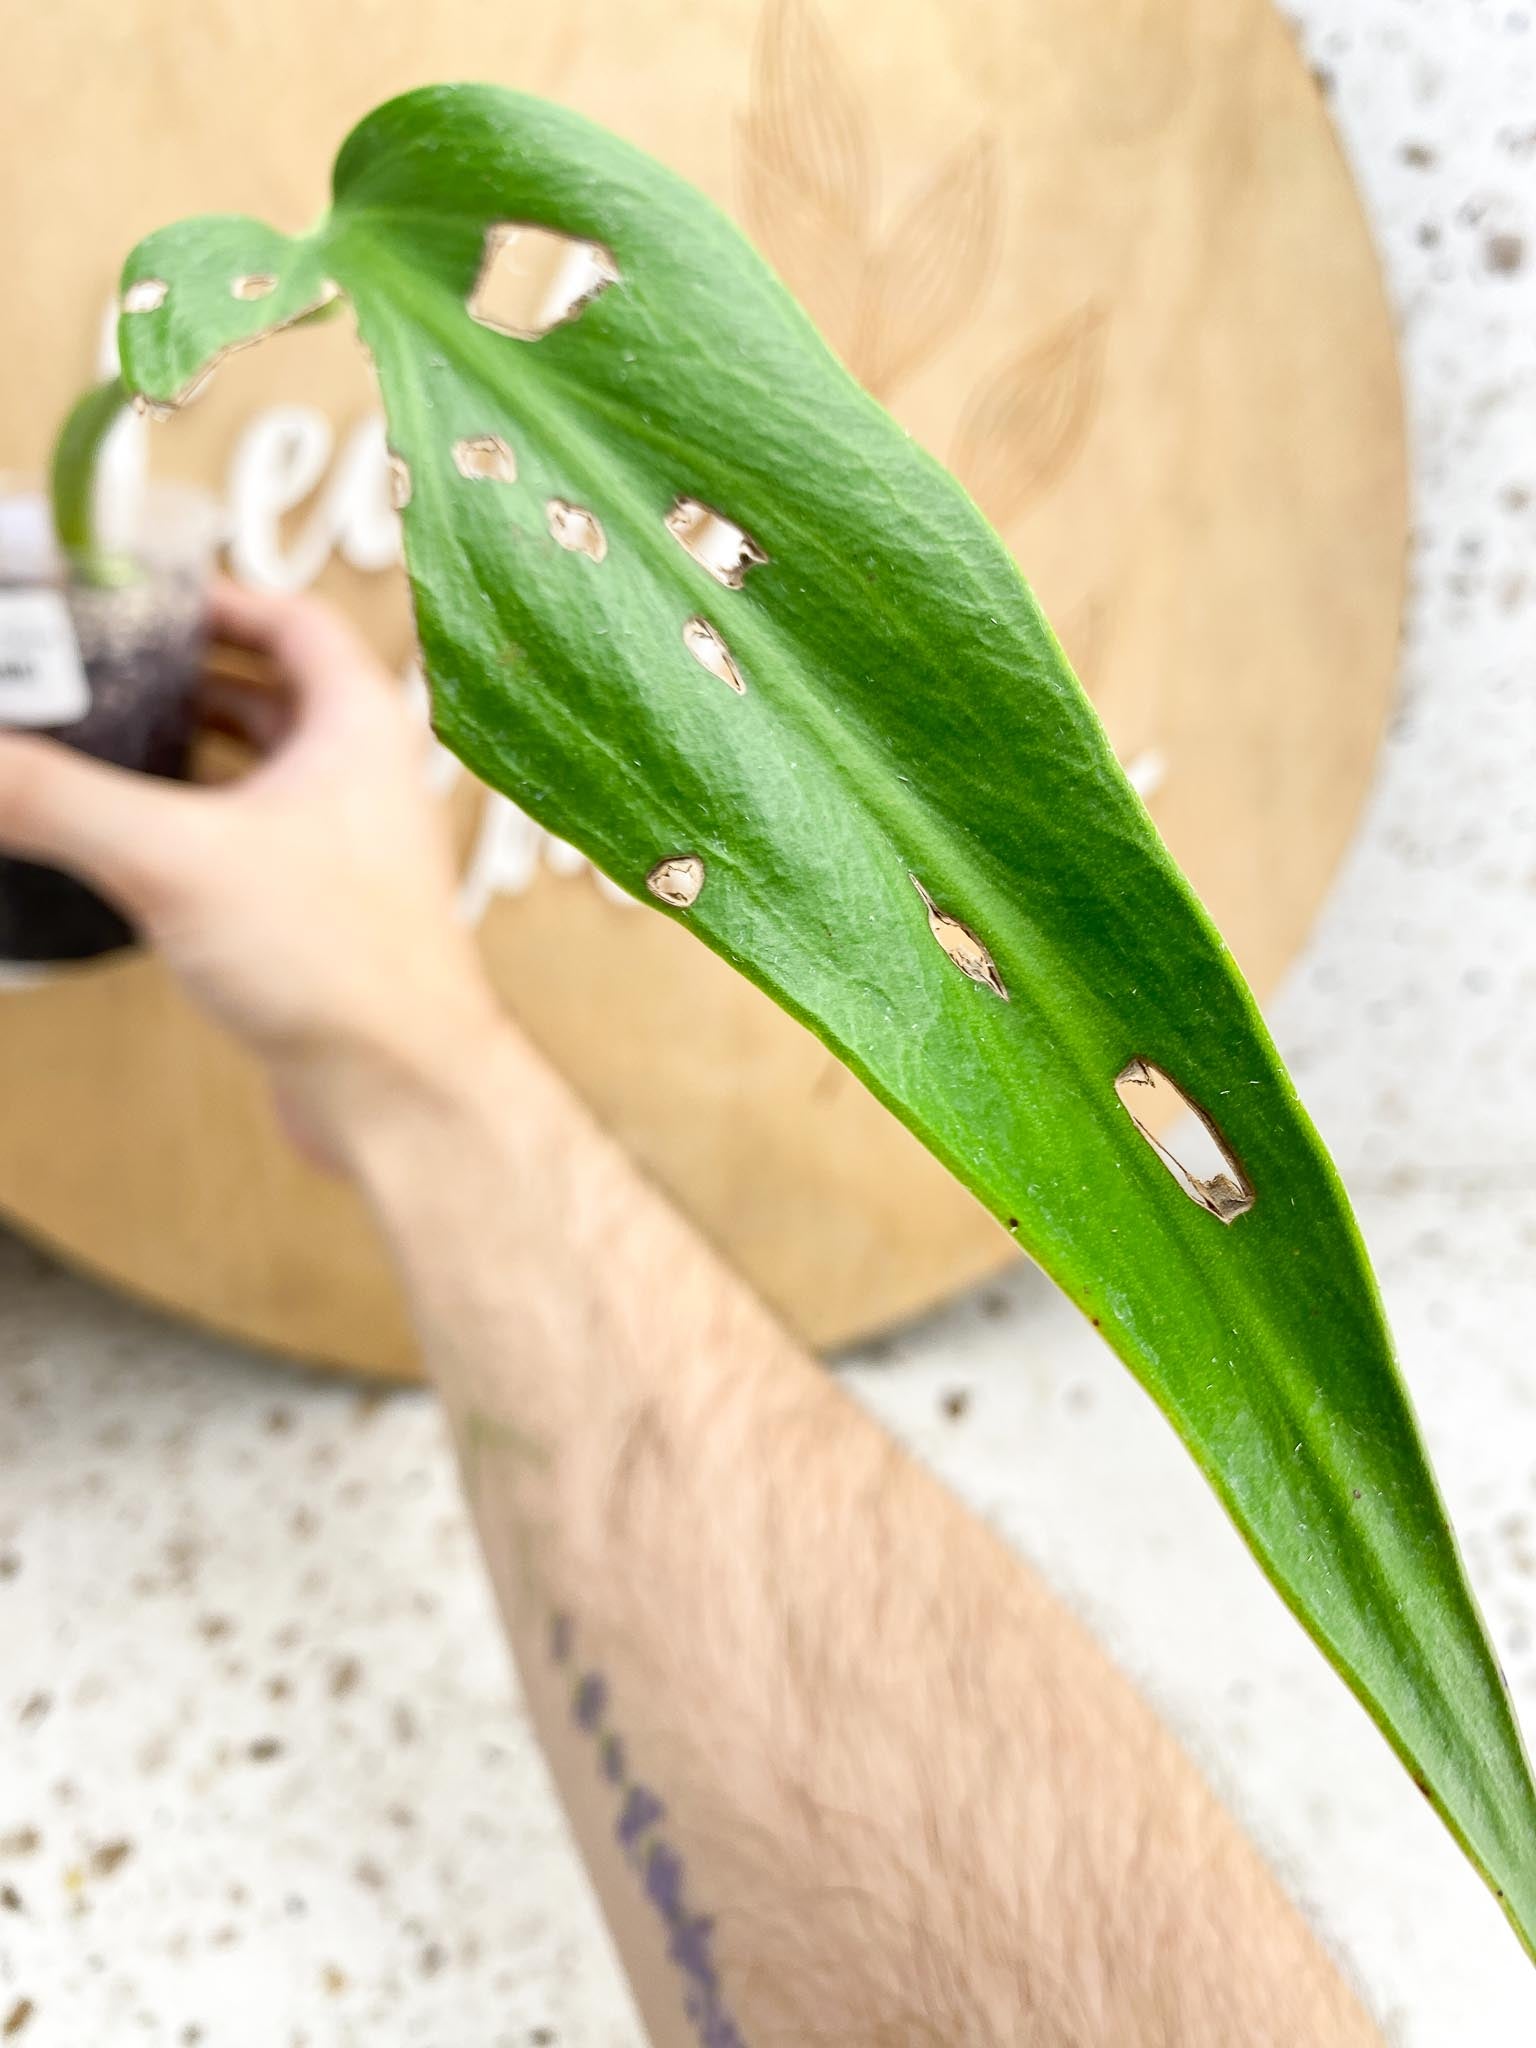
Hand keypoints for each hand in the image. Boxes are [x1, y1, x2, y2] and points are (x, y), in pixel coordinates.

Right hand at [0, 580, 503, 1165]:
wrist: (400, 1089)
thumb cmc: (343, 967)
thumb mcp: (170, 860)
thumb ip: (58, 801)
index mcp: (359, 728)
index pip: (294, 621)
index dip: (219, 599)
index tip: (148, 597)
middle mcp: (365, 781)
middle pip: (275, 694)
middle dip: (190, 677)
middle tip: (113, 668)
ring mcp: (349, 851)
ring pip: (265, 774)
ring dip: (194, 755)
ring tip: (114, 745)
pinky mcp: (325, 916)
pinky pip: (256, 845)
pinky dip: (201, 828)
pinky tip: (140, 848)